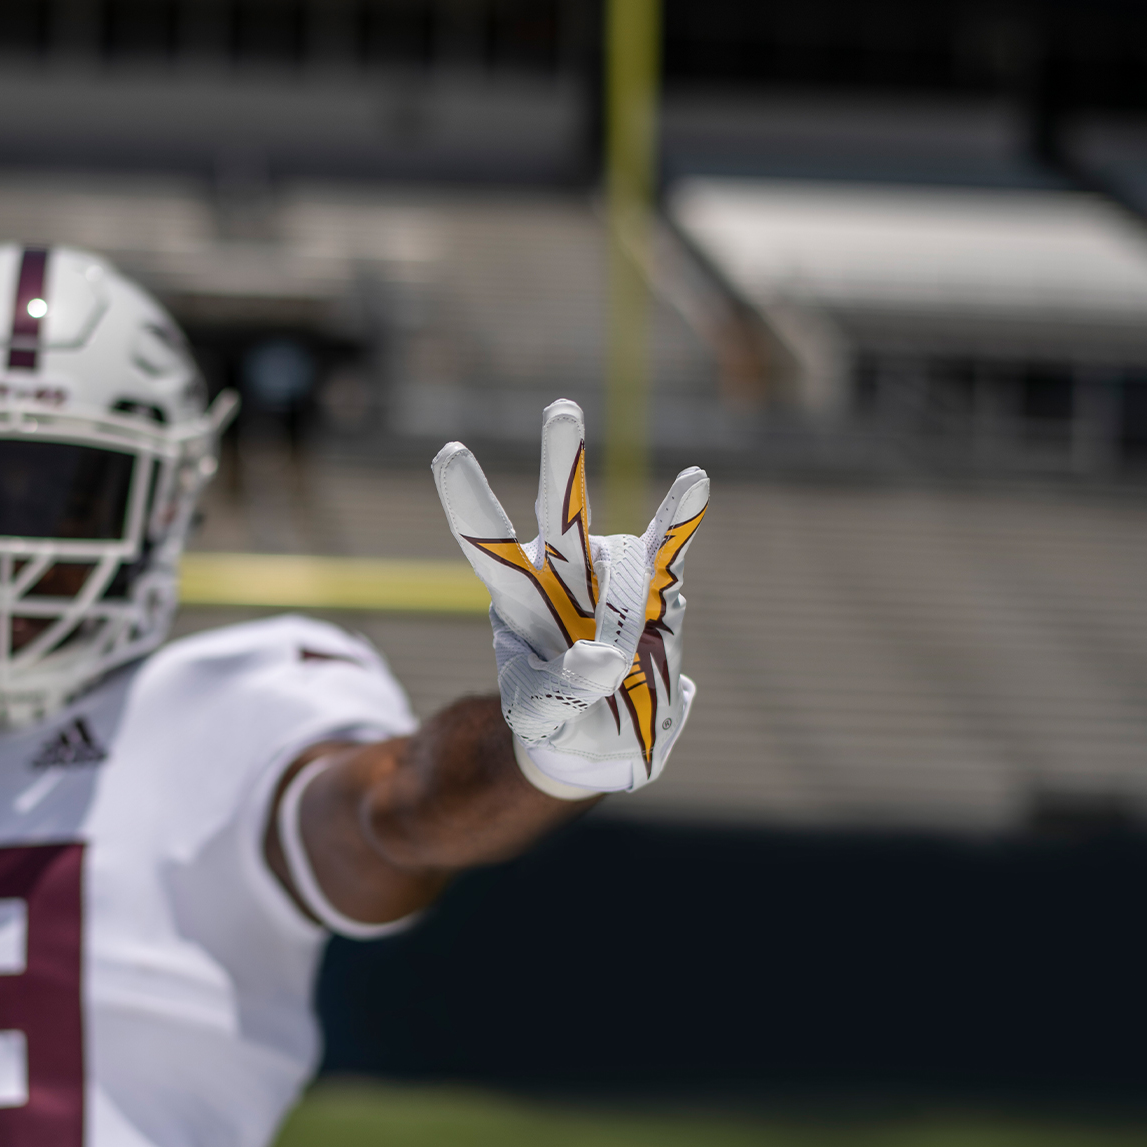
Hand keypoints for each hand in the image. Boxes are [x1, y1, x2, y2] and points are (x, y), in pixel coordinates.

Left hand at [431, 399, 708, 793]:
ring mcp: (610, 580)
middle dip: (564, 464)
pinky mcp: (653, 595)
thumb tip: (600, 658)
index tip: (451, 452)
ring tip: (686, 510)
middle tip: (563, 409)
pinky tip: (695, 482)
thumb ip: (561, 692)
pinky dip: (681, 522)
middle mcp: (562, 575)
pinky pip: (669, 555)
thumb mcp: (541, 718)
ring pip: (625, 547)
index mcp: (517, 601)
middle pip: (560, 516)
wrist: (599, 737)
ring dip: (655, 539)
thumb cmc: (556, 721)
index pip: (485, 547)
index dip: (470, 503)